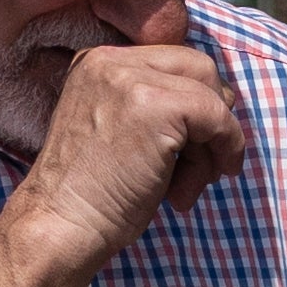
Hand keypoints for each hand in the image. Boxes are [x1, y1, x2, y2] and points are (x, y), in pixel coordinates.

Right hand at [8, 44, 250, 273]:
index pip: (172, 63)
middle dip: (213, 117)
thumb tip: (221, 105)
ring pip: (210, 95)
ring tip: (184, 190)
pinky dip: (225, 149)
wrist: (61, 225)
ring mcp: (132, 79)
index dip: (197, 100)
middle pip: (198, 67)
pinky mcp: (156, 105)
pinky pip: (217, 116)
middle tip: (203, 167)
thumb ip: (152, 108)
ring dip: (213, 147)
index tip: (200, 143)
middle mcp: (111, 61)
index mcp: (97, 63)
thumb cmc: (91, 197)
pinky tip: (193, 188)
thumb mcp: (116, 132)